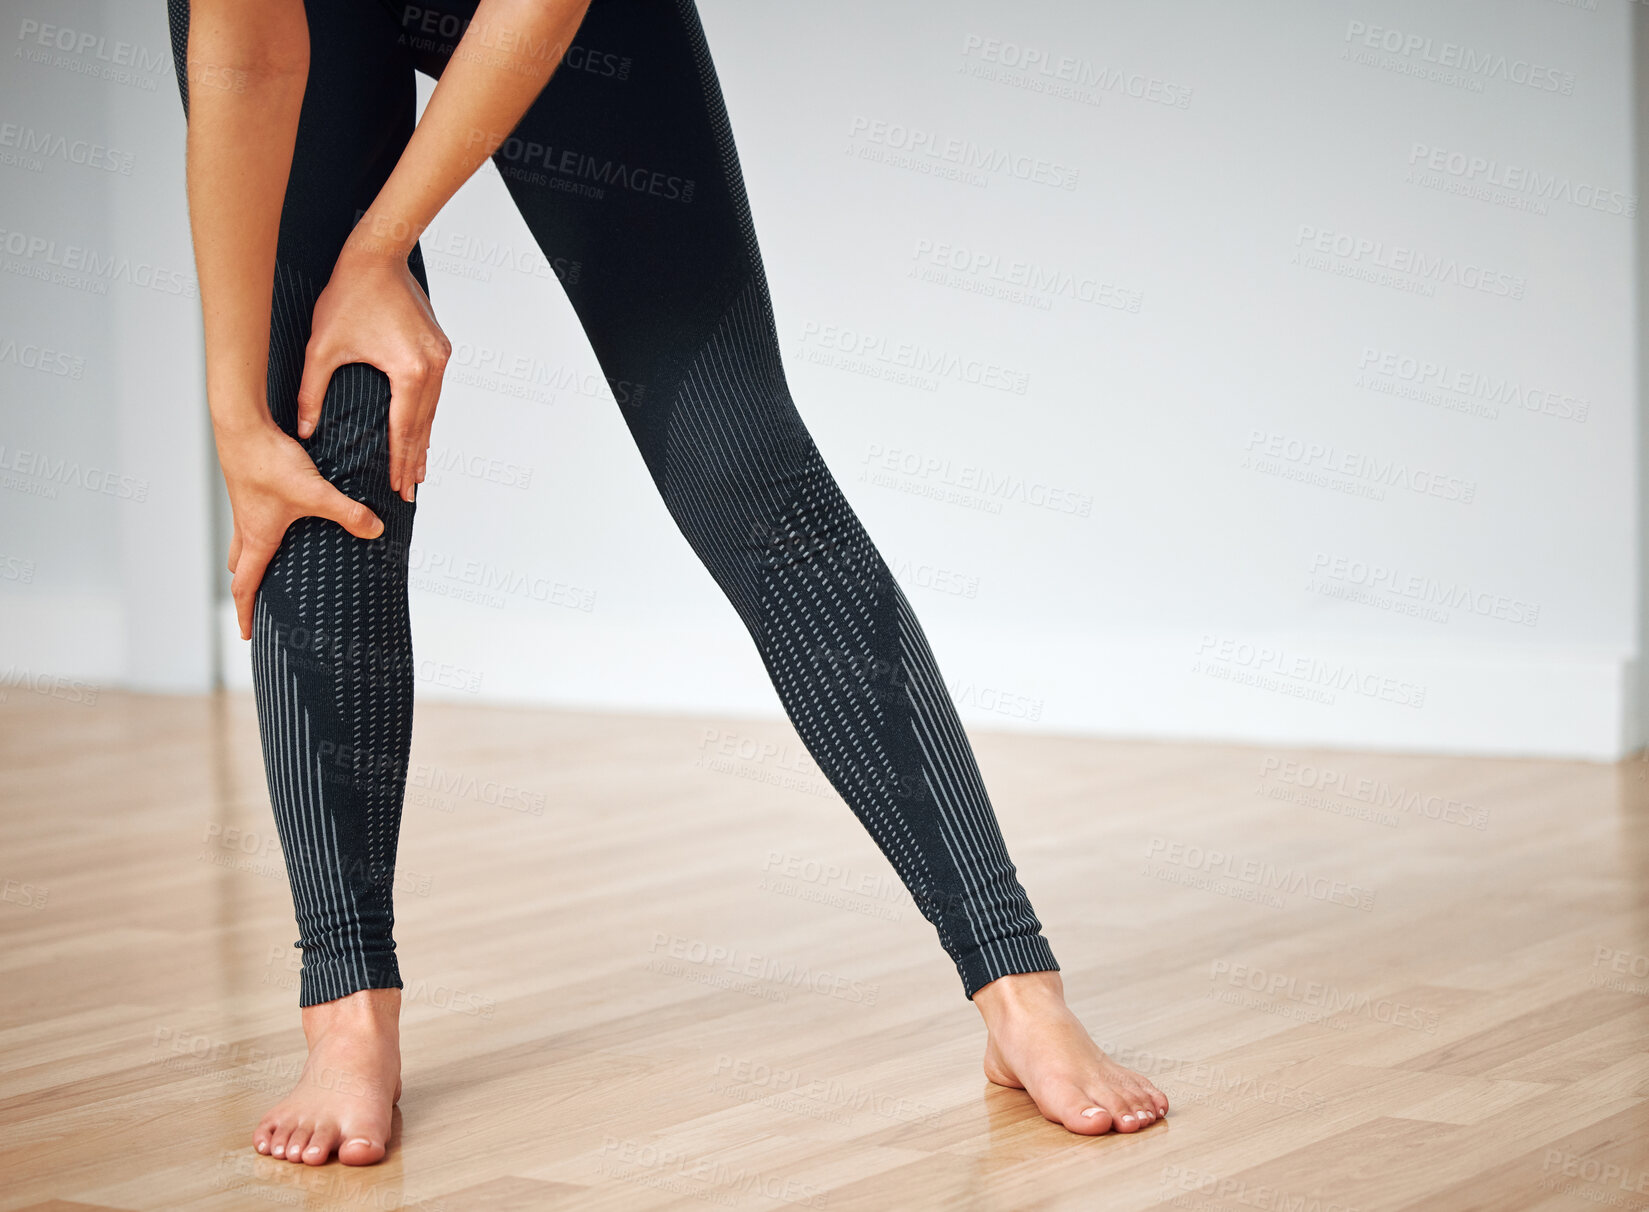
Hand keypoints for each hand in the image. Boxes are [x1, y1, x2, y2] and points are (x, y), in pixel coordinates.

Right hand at [216, 418, 385, 639]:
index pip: (245, 585)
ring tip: (274, 564)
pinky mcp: (251, 486)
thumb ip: (347, 513)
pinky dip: (263, 528)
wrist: (241, 424)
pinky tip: (284, 518)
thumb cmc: (269, 462)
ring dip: (254, 556)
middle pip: (242, 565)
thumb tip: (375, 530)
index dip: (245, 612)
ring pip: (244, 540)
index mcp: (257, 538)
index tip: (246, 634)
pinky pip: (253, 517)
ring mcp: (246, 506)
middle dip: (249, 586)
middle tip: (260, 602)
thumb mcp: (315, 492)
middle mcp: (247, 525)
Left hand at [297, 244, 449, 501]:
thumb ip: (311, 392)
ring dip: (424, 440)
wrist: (378, 255)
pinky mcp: (440, 349)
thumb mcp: (323, 347)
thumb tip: (303, 430)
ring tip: (418, 470)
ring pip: (433, 411)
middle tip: (409, 491)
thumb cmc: (350, 294)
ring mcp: (441, 358)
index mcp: (408, 371)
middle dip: (415, 461)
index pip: (403, 429)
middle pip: (423, 426)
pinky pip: (435, 393)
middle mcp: (432, 367)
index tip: (398, 487)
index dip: (399, 462)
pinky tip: (421, 430)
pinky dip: (427, 415)